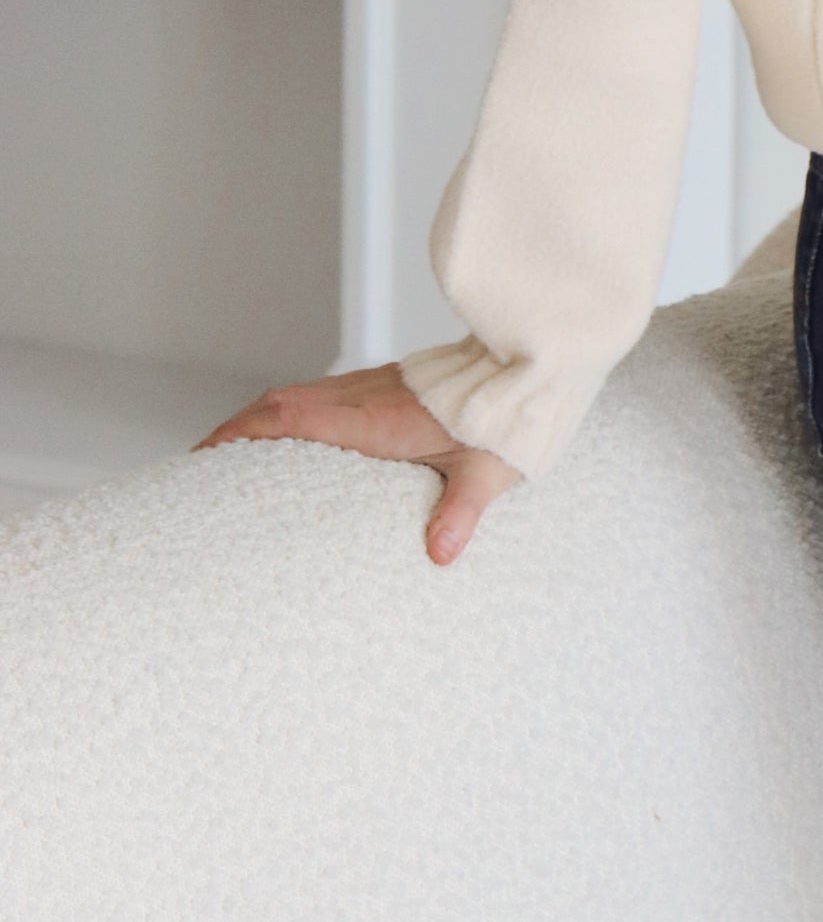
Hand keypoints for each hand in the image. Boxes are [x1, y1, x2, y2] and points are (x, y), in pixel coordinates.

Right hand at [196, 363, 521, 564]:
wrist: (529, 366)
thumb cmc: (507, 421)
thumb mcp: (486, 471)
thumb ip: (461, 511)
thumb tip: (439, 555)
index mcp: (375, 419)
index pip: (289, 418)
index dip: (239, 435)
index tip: (201, 459)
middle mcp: (362, 398)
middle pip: (276, 405)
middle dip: (231, 434)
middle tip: (196, 470)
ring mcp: (370, 388)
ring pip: (294, 397)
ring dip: (255, 423)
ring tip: (225, 461)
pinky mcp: (381, 387)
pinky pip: (318, 397)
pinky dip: (287, 417)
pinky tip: (284, 444)